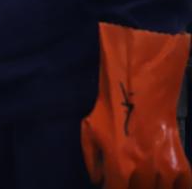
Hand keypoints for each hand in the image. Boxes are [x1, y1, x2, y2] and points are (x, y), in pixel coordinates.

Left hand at [81, 22, 190, 188]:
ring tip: (143, 179)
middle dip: (132, 188)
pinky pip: (184, 187)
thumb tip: (98, 183)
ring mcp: (164, 170)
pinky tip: (166, 183)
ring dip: (151, 187)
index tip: (114, 185)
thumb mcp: (89, 133)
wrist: (139, 92)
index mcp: (119, 166)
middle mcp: (143, 172)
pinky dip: (175, 187)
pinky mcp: (181, 164)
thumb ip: (91, 162)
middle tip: (128, 180)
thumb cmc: (110, 112)